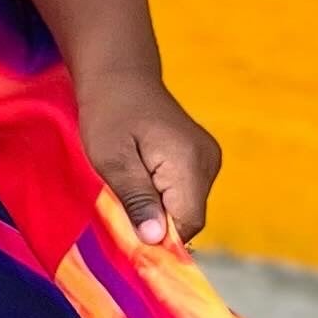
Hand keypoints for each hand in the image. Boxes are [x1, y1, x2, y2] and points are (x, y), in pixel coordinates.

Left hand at [76, 75, 221, 244]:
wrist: (120, 77)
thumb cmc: (109, 114)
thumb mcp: (112, 161)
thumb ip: (136, 199)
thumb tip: (156, 240)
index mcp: (189, 162)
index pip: (187, 224)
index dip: (159, 239)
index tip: (125, 235)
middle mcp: (208, 162)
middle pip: (188, 218)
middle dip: (155, 224)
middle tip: (118, 206)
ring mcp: (208, 159)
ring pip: (186, 208)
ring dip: (156, 210)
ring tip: (127, 186)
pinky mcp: (201, 159)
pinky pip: (184, 193)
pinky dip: (162, 197)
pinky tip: (140, 180)